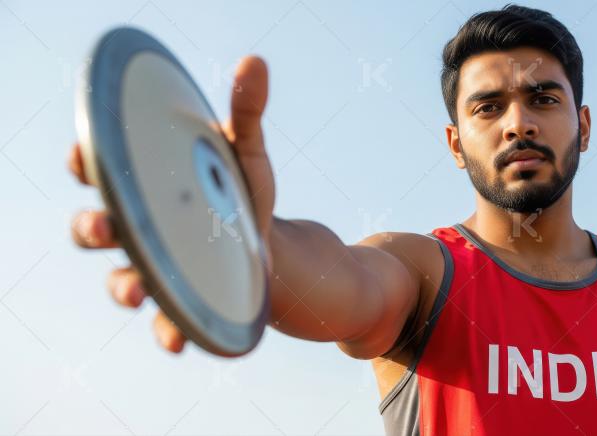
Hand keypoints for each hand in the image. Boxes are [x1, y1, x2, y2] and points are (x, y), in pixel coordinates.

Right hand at [68, 56, 273, 352]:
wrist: (275, 244)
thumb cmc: (247, 195)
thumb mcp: (247, 153)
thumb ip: (245, 113)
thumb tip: (255, 62)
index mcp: (150, 186)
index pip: (103, 172)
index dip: (85, 162)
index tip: (84, 153)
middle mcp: (144, 228)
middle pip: (98, 229)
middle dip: (93, 227)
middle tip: (107, 224)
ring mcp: (161, 267)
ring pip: (122, 278)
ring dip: (121, 285)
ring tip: (135, 289)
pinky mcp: (185, 300)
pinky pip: (164, 320)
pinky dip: (166, 332)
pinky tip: (178, 340)